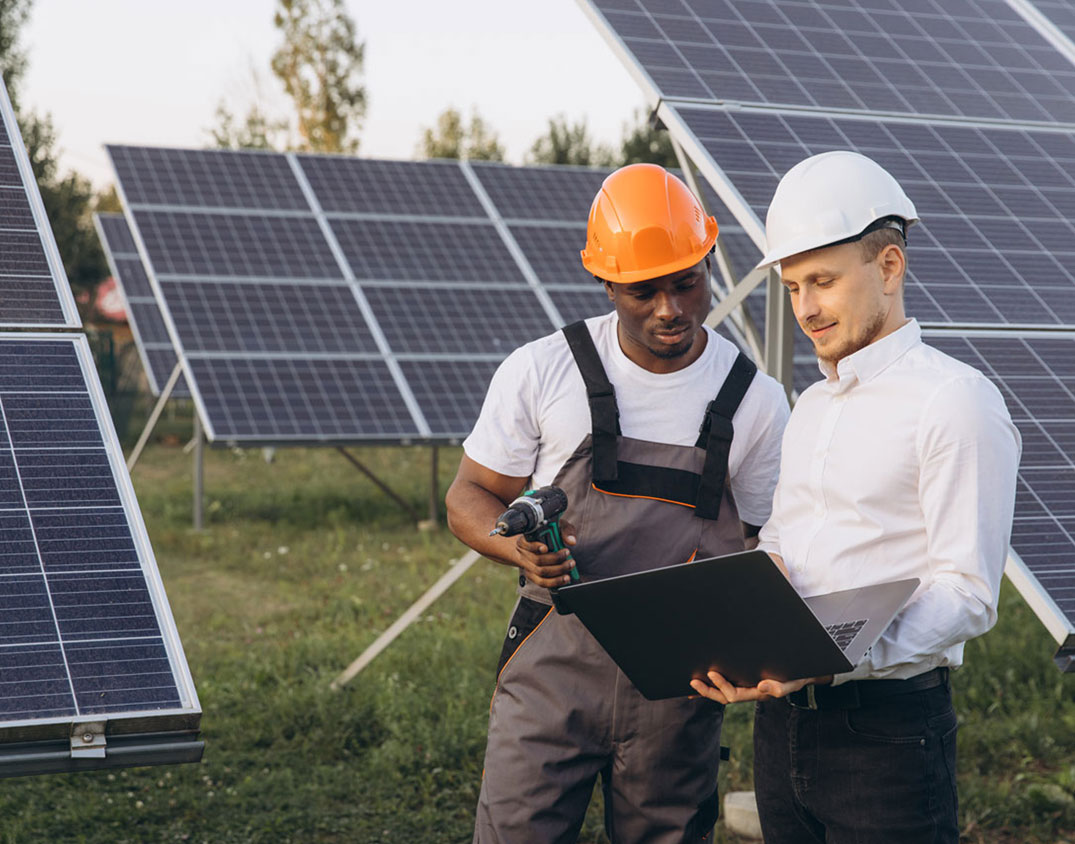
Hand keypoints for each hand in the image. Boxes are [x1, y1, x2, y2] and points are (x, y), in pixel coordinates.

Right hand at [514, 519, 577, 587]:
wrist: (538, 544)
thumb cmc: (548, 533)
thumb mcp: (557, 526)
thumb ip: (566, 531)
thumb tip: (571, 541)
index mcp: (525, 540)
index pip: (526, 544)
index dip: (535, 547)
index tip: (545, 548)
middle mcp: (523, 554)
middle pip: (537, 559)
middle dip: (555, 558)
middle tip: (567, 553)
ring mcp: (527, 567)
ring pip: (540, 572)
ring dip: (558, 570)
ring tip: (569, 565)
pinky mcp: (533, 576)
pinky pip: (542, 582)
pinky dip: (555, 581)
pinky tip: (565, 578)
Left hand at [689, 670, 832, 702]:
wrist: (805, 672)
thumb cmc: (798, 675)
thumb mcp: (792, 681)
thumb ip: (780, 687)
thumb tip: (763, 687)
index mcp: (759, 693)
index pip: (735, 694)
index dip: (722, 685)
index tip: (711, 673)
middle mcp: (751, 692)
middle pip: (725, 697)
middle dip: (708, 691)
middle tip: (693, 682)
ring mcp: (749, 687)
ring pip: (724, 692)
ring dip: (708, 689)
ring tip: (692, 683)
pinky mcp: (747, 680)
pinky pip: (729, 684)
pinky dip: (715, 684)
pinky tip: (705, 679)